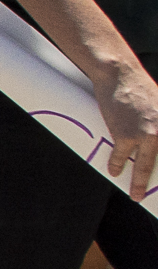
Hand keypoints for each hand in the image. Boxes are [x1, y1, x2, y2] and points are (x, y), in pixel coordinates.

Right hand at [100, 61, 157, 197]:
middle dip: (156, 182)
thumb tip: (154, 140)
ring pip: (144, 167)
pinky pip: (121, 157)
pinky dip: (118, 165)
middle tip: (151, 195)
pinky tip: (115, 171)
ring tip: (136, 195)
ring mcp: (146, 134)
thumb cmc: (139, 87)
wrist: (119, 74)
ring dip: (138, 183)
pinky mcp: (125, 135)